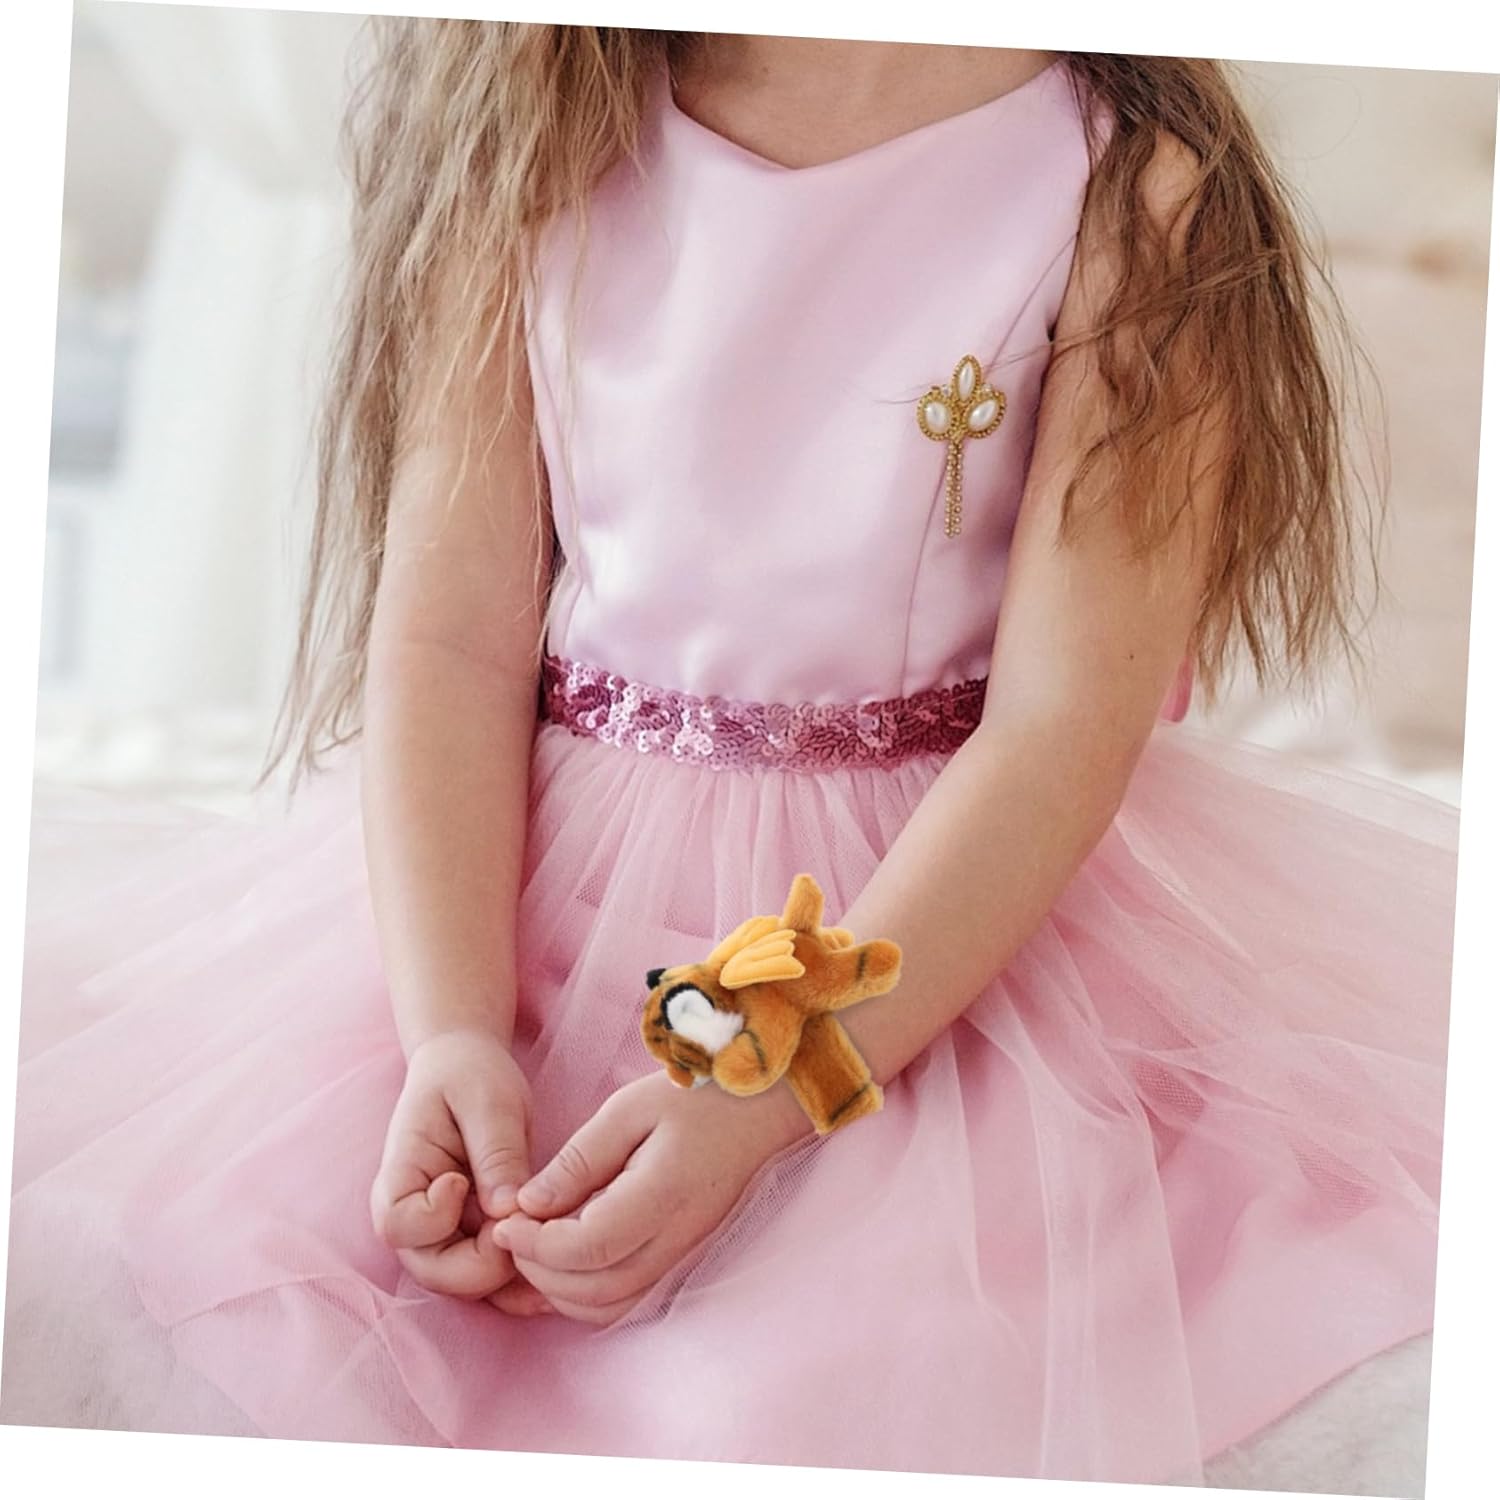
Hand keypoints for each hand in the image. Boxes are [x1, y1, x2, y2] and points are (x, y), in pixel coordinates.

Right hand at [370, 1027, 532, 1303]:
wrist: (468, 1068)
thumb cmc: (470, 1075)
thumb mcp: (489, 1100)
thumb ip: (496, 1154)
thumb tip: (507, 1211)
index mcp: (400, 1175)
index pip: (398, 1226)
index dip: (435, 1217)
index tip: (463, 1181)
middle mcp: (414, 1217)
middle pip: (434, 1272)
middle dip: (486, 1264)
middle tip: (529, 1225)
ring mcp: (443, 1234)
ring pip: (468, 1283)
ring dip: (510, 1277)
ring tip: (559, 1255)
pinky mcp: (474, 1238)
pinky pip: (493, 1273)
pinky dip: (523, 1277)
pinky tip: (560, 1264)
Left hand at [488, 1068, 808, 1324]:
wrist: (764, 1110)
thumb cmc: (697, 1098)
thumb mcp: (630, 1109)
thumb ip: (579, 1159)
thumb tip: (528, 1204)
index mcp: (663, 1196)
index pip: (588, 1248)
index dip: (536, 1245)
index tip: (506, 1219)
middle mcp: (677, 1240)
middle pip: (593, 1291)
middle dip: (538, 1272)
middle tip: (510, 1233)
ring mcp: (684, 1258)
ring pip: (609, 1307)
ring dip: (559, 1291)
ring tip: (531, 1247)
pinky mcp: (683, 1262)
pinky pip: (628, 1301)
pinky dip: (586, 1296)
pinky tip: (563, 1263)